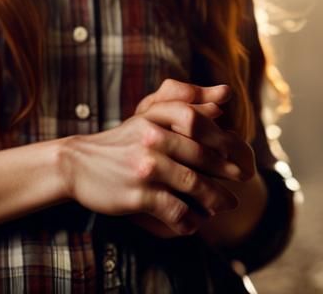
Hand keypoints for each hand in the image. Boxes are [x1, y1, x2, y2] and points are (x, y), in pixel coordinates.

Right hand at [58, 82, 244, 235]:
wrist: (77, 163)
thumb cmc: (123, 139)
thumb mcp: (150, 115)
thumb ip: (186, 104)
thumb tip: (224, 100)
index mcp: (157, 116)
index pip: (200, 123)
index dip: (226, 139)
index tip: (242, 152)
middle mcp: (152, 137)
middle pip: (202, 155)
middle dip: (228, 170)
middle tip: (244, 179)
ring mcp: (145, 167)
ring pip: (193, 184)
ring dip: (215, 197)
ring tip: (227, 204)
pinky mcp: (137, 195)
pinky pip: (174, 210)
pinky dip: (189, 219)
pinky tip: (195, 223)